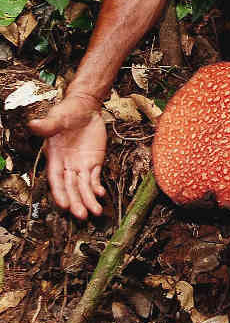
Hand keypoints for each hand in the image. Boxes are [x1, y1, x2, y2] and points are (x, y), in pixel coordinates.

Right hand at [28, 93, 106, 218]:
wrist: (84, 107)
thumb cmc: (67, 112)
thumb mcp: (57, 117)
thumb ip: (48, 125)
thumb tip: (33, 124)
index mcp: (55, 157)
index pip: (56, 180)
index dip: (60, 193)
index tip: (63, 205)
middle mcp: (67, 165)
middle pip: (71, 188)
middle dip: (76, 202)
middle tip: (82, 215)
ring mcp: (81, 164)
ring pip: (84, 187)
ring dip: (89, 199)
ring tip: (95, 212)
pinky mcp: (94, 161)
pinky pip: (95, 177)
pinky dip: (97, 187)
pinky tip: (101, 194)